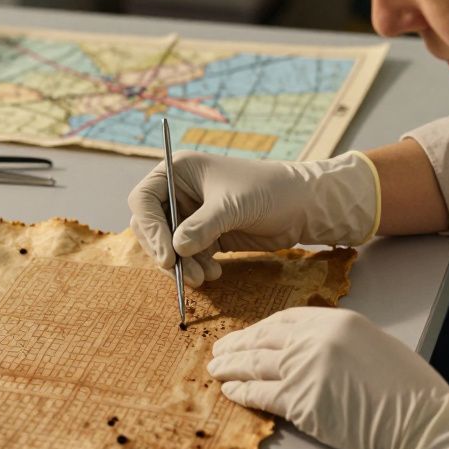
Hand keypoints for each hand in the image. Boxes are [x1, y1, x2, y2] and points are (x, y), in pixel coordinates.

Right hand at [126, 150, 379, 285]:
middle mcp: (180, 191)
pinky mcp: (207, 234)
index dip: (150, 229)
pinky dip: (196, 267)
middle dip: (165, 252)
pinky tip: (215, 273)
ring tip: (204, 278)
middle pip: (152, 226)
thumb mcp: (232, 206)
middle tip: (182, 274)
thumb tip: (176, 250)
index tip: (167, 256)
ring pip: (169, 245)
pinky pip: (188, 255)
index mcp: (179, 171)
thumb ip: (201, 227)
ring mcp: (193, 214)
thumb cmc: (269, 190)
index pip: (144, 200)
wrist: (303, 204)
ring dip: (182, 265)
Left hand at [208, 308, 448, 448]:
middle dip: (238, 345)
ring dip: (231, 367)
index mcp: (337, 320)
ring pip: (256, 365)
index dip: (261, 328)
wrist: (419, 420)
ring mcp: (305, 370)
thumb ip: (339, 340)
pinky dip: (242, 393)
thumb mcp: (374, 344)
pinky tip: (230, 391)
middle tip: (220, 349)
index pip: (285, 319)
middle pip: (264, 339)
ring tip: (215, 369)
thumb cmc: (408, 388)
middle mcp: (316, 339)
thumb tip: (310, 347)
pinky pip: (261, 394)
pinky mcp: (300, 402)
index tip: (248, 335)